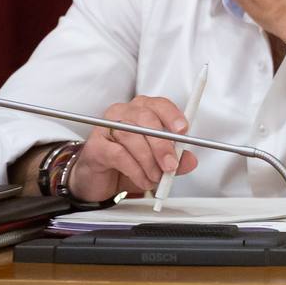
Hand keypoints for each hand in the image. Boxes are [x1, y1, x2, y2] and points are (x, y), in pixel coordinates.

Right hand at [66, 97, 197, 201]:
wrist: (100, 179)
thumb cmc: (128, 163)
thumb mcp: (158, 162)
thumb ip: (176, 159)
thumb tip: (190, 160)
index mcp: (142, 110)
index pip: (159, 104)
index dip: (172, 116)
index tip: (183, 130)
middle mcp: (123, 113)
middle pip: (145, 119)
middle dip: (162, 145)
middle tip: (171, 165)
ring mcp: (106, 127)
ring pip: (132, 137)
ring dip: (149, 162)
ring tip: (156, 177)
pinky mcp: (95, 145)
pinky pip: (119, 154)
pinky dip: (135, 170)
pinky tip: (142, 179)